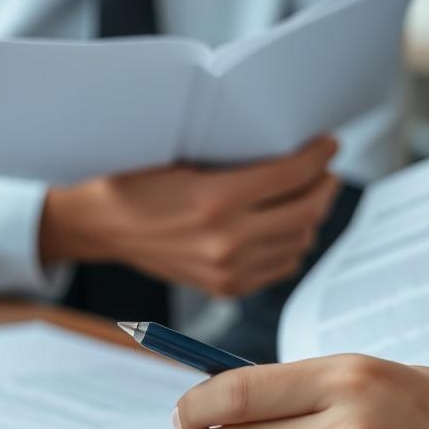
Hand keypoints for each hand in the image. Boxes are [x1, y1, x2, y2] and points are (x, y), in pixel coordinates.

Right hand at [39, 137, 339, 296]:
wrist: (100, 225)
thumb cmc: (133, 180)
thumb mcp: (178, 153)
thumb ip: (232, 153)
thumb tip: (285, 141)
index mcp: (213, 200)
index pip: (291, 175)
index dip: (319, 156)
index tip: (328, 143)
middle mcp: (225, 240)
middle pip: (306, 211)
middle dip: (324, 184)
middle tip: (325, 168)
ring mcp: (227, 270)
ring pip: (299, 241)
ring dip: (312, 214)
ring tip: (309, 193)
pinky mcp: (226, 287)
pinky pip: (281, 266)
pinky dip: (294, 243)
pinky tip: (288, 224)